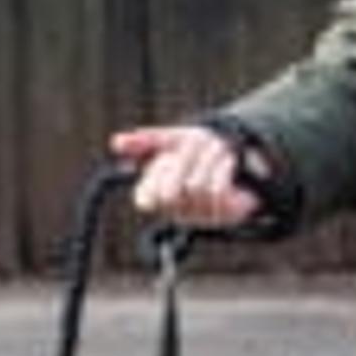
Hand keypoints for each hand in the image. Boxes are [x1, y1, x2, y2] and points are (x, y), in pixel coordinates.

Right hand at [108, 124, 269, 229]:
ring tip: (218, 147)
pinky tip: (228, 160)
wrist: (241, 155)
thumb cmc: (199, 151)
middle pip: (170, 191)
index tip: (167, 157)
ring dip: (208, 159)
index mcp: (157, 196)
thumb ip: (145, 141)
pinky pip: (216, 190)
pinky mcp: (224, 215)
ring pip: (195, 186)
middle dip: (184, 161)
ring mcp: (199, 216)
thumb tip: (114, 143)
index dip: (156, 175)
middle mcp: (175, 211)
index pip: (145, 198)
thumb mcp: (172, 140)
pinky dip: (222, 168)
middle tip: (197, 143)